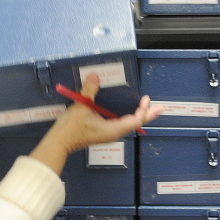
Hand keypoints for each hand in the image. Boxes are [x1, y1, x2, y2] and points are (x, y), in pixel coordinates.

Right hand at [28, 73, 162, 174]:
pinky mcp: (102, 131)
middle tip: (160, 107)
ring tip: (146, 106)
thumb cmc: (71, 128)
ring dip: (138, 115)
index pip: (135, 120)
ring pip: (128, 124)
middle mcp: (113, 133)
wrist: (59, 143)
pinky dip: (128, 116)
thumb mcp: (81, 107)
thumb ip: (89, 91)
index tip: (147, 99)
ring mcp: (108, 133)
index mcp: (112, 130)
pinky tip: (127, 110)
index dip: (143, 110)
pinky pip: (120, 123)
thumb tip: (95, 76)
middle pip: (135, 123)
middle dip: (147, 114)